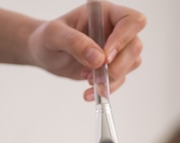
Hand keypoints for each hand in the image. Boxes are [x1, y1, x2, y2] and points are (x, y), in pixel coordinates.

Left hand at [27, 2, 145, 100]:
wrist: (43, 53)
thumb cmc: (46, 38)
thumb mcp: (54, 35)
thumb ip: (74, 43)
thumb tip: (98, 58)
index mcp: (104, 13)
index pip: (131, 20)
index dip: (123, 39)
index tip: (105, 56)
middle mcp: (114, 28)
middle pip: (135, 45)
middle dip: (118, 65)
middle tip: (96, 74)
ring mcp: (116, 48)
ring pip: (132, 63)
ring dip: (112, 78)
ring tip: (88, 79)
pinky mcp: (112, 65)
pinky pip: (121, 79)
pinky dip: (107, 88)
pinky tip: (89, 91)